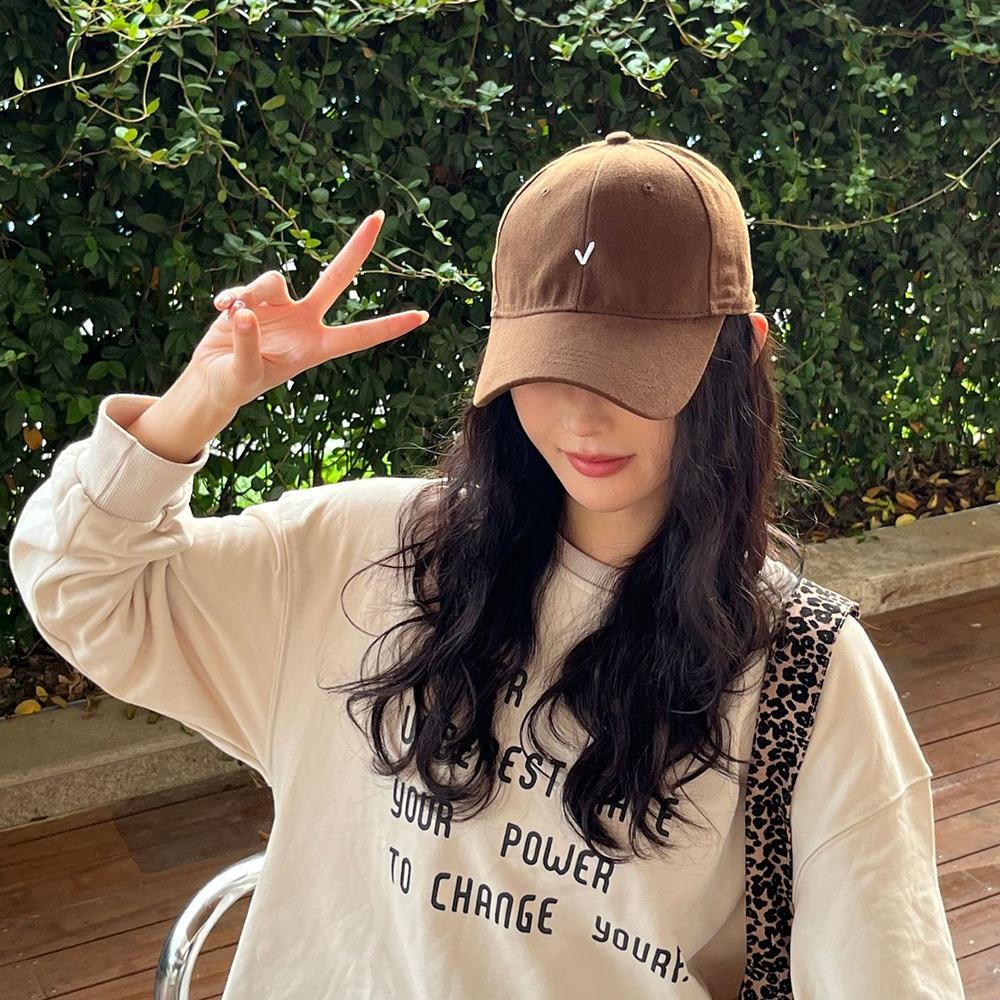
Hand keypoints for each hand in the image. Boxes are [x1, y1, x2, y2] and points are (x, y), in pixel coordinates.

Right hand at [189, 210, 428, 413]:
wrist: (212, 379)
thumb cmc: (234, 385)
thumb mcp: (244, 373)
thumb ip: (248, 344)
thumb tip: (245, 312)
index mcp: (316, 348)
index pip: (360, 335)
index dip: (390, 326)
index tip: (423, 316)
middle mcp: (305, 321)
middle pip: (337, 277)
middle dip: (357, 247)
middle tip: (379, 216)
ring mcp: (282, 307)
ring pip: (275, 280)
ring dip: (253, 293)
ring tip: (232, 318)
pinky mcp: (254, 298)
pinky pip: (247, 286)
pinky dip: (232, 296)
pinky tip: (219, 308)